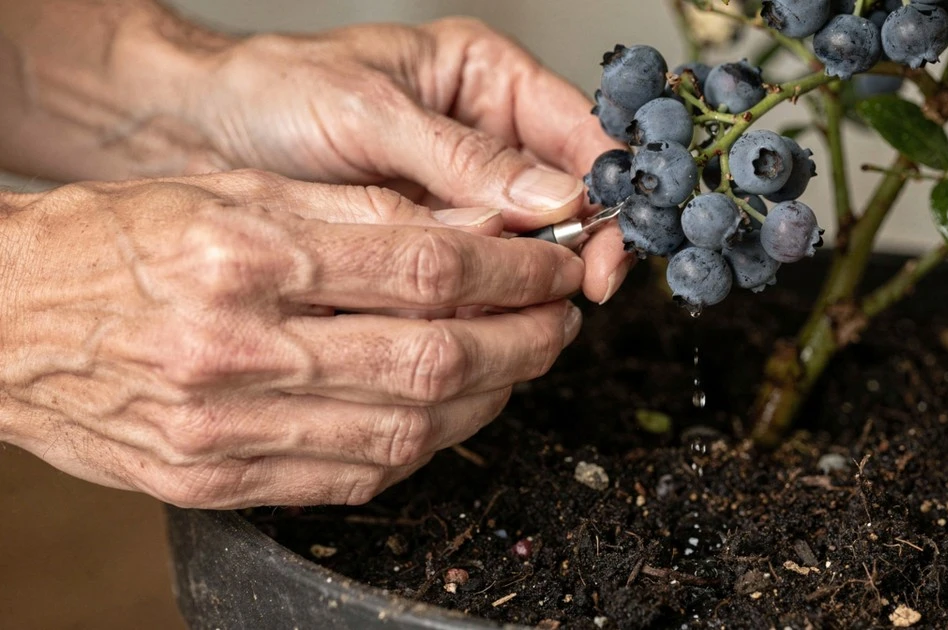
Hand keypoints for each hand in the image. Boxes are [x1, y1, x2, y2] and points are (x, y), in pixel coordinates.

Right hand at [0, 170, 583, 508]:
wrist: (4, 322)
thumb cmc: (118, 240)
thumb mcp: (237, 190)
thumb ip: (363, 212)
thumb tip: (480, 228)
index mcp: (243, 256)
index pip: (427, 267)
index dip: (516, 270)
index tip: (554, 266)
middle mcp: (236, 349)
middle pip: (435, 357)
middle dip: (526, 340)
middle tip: (561, 318)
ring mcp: (224, 429)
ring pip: (410, 429)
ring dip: (490, 397)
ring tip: (518, 361)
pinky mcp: (215, 480)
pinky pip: (358, 477)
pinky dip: (425, 444)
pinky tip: (451, 410)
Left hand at [176, 17, 632, 303]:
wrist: (195, 134)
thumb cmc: (274, 93)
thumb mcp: (368, 114)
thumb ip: (462, 156)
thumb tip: (558, 199)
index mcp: (488, 79)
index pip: (582, 133)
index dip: (607, 193)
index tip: (602, 255)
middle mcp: (489, 134)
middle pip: (571, 197)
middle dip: (574, 249)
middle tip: (568, 298)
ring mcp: (465, 192)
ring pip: (530, 244)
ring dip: (526, 281)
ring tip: (504, 310)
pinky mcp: (434, 239)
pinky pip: (480, 274)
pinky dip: (481, 300)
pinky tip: (465, 317)